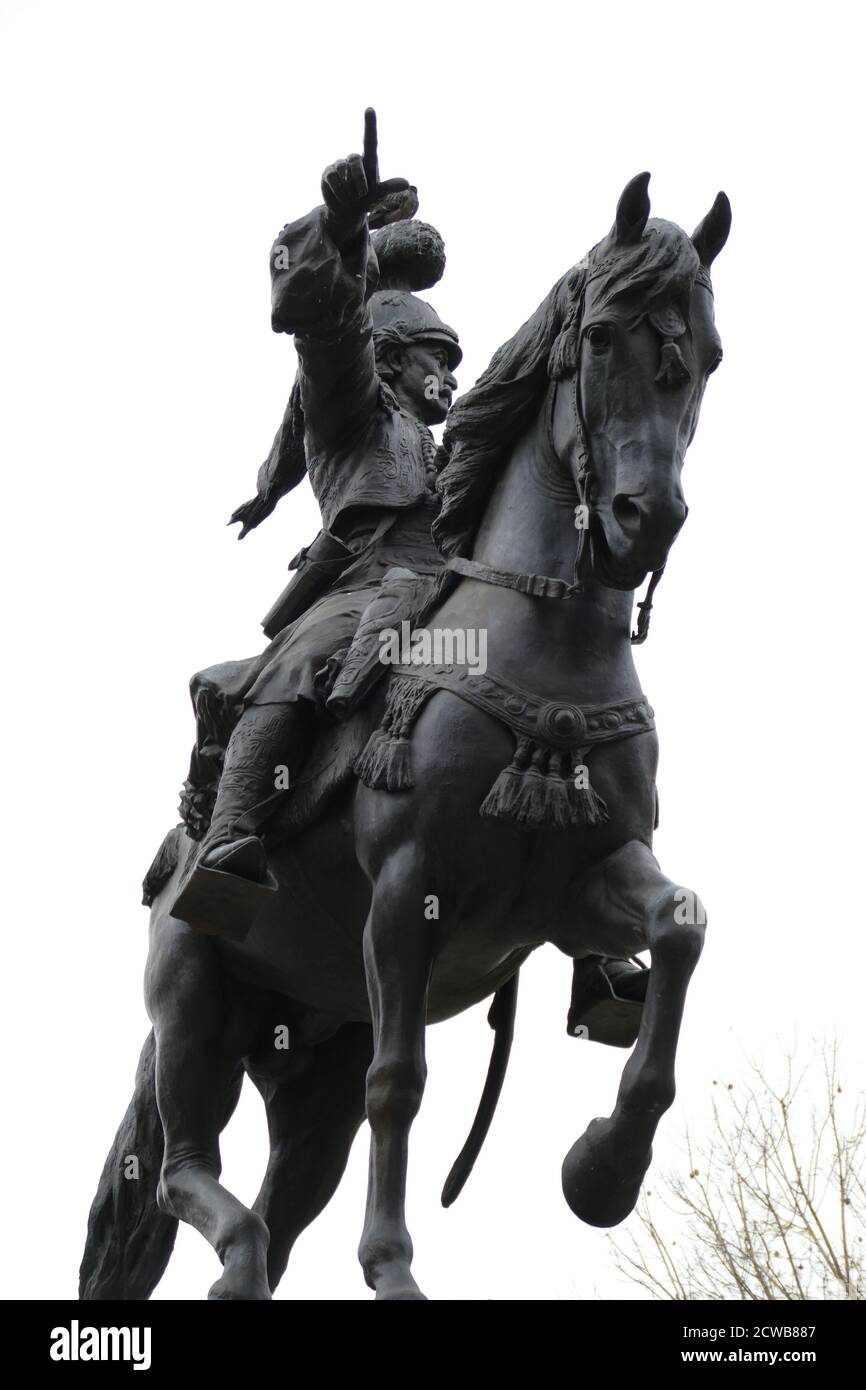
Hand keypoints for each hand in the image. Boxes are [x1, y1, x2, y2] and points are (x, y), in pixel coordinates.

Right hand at [321, 108, 408, 248]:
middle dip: (358, 179)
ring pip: (341, 172)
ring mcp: (339, 165)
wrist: (348, 212)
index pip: (370, 140)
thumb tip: (407, 183)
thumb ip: (389, 187)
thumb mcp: (378, 195)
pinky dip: (338, 193)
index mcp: (368, 161)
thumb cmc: (366, 201)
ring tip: (351, 200)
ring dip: (348, 191)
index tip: (370, 109)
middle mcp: (353, 159)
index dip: (370, 125)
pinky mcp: (328, 173)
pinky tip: (341, 200)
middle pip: (355, 161)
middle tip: (361, 194)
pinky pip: (332, 180)